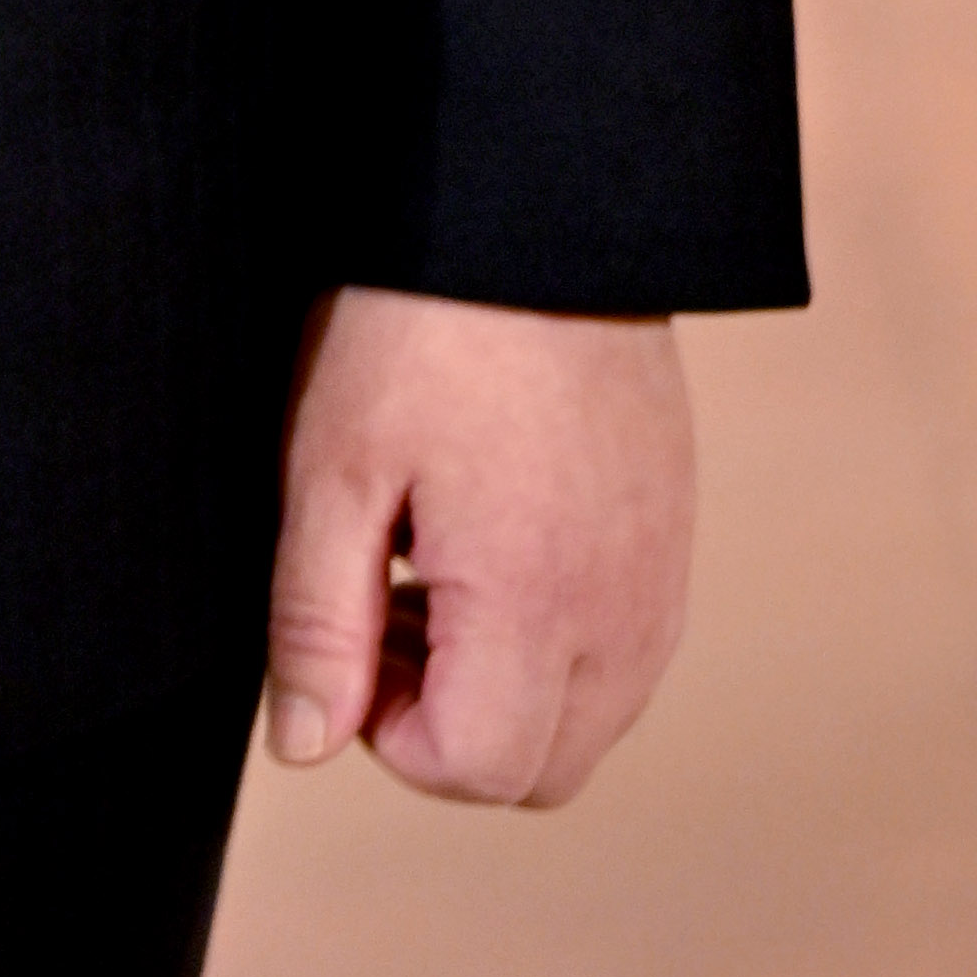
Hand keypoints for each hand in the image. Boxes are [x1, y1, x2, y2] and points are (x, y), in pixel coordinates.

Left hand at [266, 286, 693, 807]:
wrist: (533, 205)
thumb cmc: (420, 322)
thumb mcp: (335, 466)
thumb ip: (317, 621)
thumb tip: (302, 744)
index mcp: (535, 601)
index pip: (474, 768)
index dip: (385, 731)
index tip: (346, 633)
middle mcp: (624, 612)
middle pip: (538, 771)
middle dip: (447, 726)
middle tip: (381, 605)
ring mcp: (662, 575)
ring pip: (590, 720)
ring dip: (504, 687)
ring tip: (429, 564)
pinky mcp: (674, 533)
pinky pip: (627, 650)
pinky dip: (556, 639)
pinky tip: (492, 537)